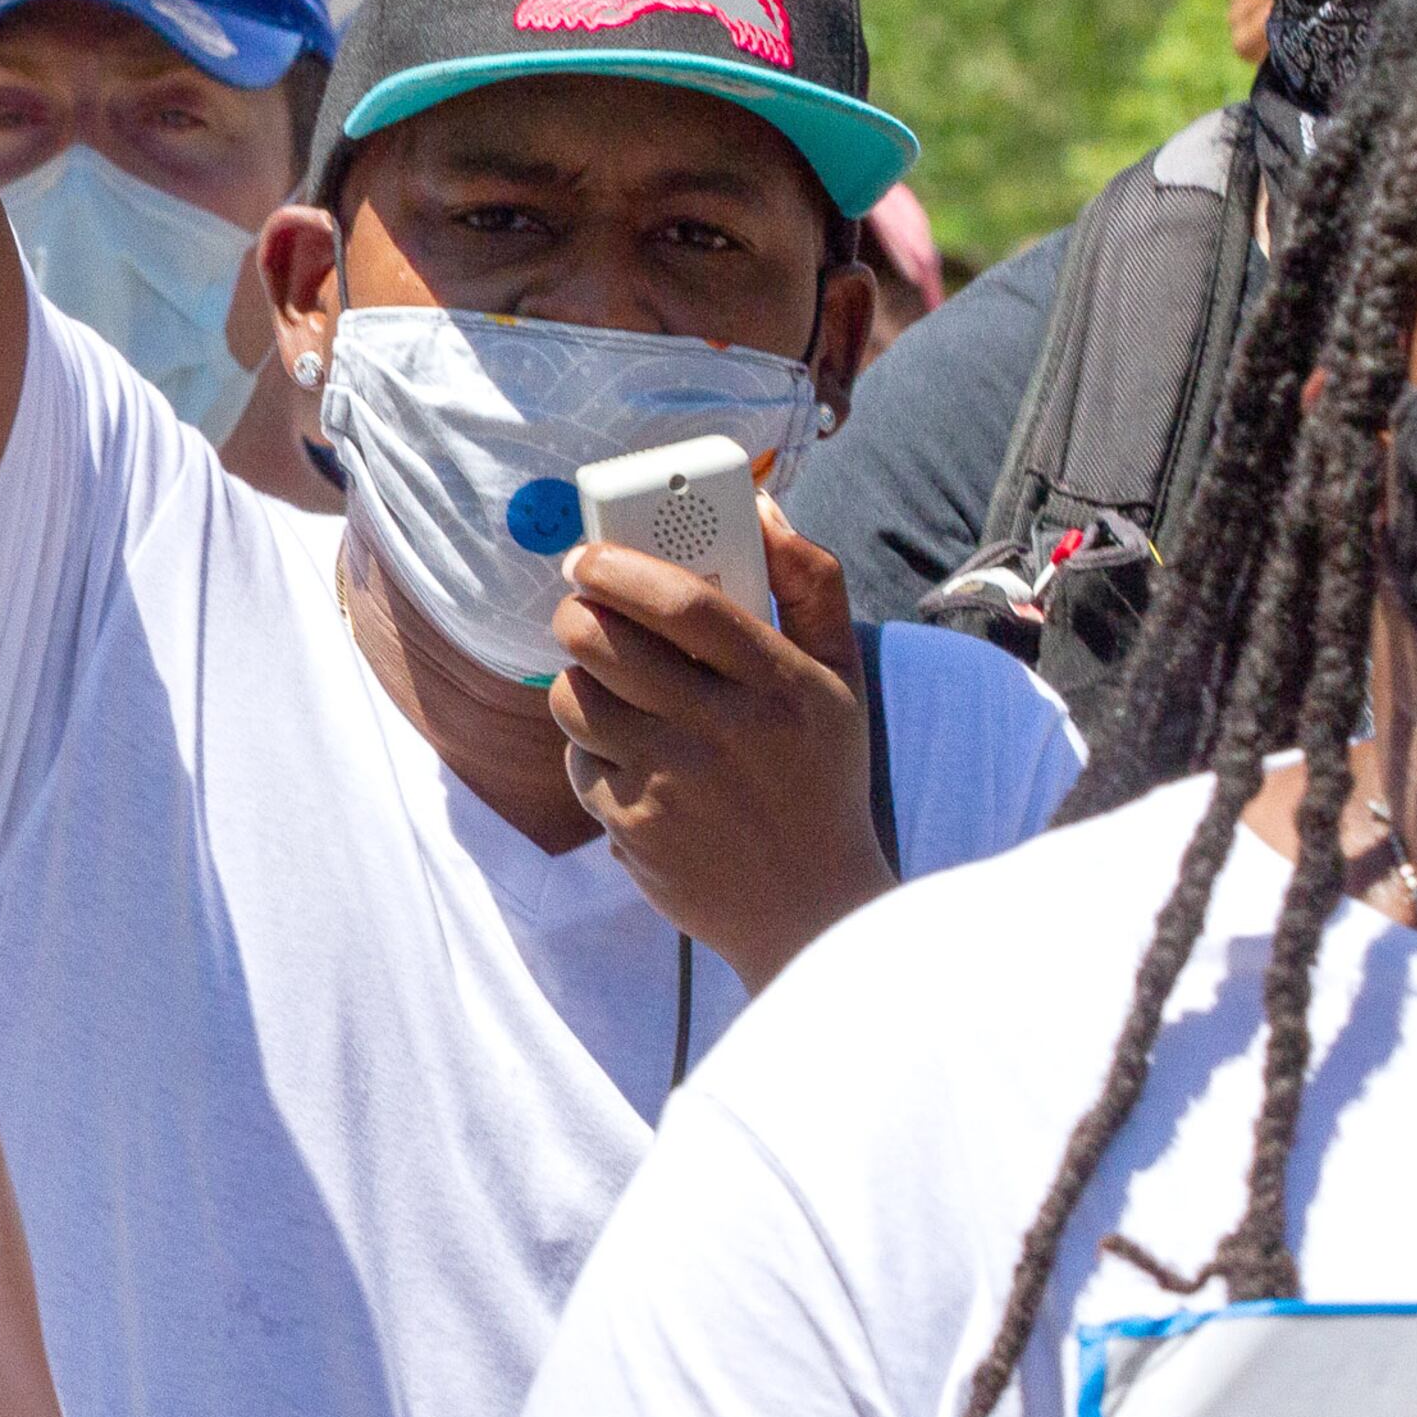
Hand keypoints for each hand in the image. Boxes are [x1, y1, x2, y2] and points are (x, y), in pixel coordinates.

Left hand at [549, 497, 894, 993]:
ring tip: (609, 687)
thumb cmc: (819, 775)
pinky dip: (590, 750)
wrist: (811, 911)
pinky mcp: (635, 828)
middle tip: (581, 610)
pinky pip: (577, 760)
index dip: (621, 566)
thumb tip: (761, 505)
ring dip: (579, 682)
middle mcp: (725, 731)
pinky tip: (630, 757)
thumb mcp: (840, 678)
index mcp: (781, 685)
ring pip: (575, 698)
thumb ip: (810, 584)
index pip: (685, 603)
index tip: (588, 553)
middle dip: (575, 612)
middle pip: (605, 641)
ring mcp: (674, 783)